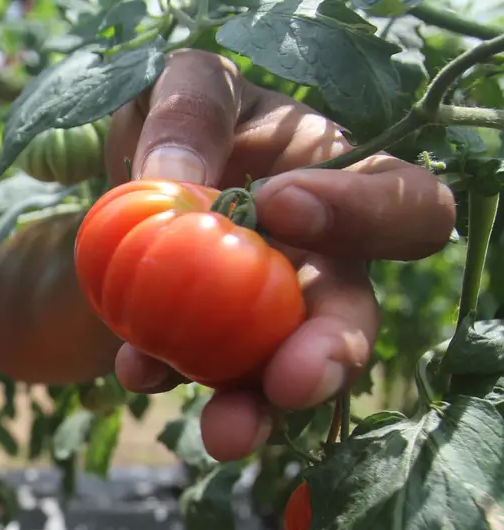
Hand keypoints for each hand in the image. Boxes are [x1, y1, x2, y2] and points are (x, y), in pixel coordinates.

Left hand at [102, 49, 456, 462]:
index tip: (282, 206)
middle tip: (291, 381)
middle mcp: (324, 262)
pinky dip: (168, 374)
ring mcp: (269, 317)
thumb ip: (190, 115)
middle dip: (328, 356)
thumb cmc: (189, 118)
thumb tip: (174, 182)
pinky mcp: (211, 348)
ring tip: (226, 433)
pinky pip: (202, 373)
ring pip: (281, 372)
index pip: (404, 204)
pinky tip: (137, 370)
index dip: (364, 214)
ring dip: (254, 404)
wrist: (132, 173)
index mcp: (346, 183)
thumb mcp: (190, 88)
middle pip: (354, 318)